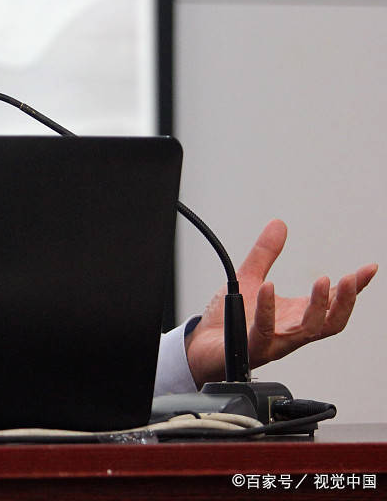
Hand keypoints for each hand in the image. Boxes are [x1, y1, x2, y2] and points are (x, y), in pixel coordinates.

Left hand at [186, 219, 376, 384]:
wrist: (203, 347)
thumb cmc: (229, 320)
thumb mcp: (250, 279)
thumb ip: (265, 254)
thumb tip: (279, 224)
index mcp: (295, 316)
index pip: (332, 303)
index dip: (353, 288)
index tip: (368, 268)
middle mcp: (291, 331)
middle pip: (330, 322)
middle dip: (344, 301)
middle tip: (349, 278)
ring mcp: (274, 342)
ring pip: (307, 330)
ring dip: (318, 306)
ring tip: (322, 281)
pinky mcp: (251, 348)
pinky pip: (264, 331)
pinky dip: (268, 309)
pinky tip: (268, 287)